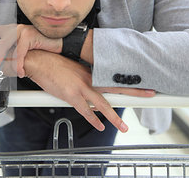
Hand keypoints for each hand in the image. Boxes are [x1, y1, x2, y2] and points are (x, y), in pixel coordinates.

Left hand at [0, 24, 61, 75]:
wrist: (56, 45)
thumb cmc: (36, 50)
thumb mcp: (17, 54)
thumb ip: (5, 57)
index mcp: (5, 32)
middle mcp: (10, 28)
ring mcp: (18, 30)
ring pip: (2, 46)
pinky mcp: (28, 35)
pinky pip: (19, 52)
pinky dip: (19, 65)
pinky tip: (20, 72)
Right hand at [24, 50, 154, 132]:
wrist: (39, 61)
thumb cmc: (54, 65)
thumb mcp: (74, 70)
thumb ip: (85, 80)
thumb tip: (92, 92)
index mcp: (90, 72)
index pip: (113, 78)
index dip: (130, 81)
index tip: (142, 83)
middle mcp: (88, 79)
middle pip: (115, 87)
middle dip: (134, 92)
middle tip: (149, 95)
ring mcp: (80, 87)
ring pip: (102, 104)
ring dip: (114, 117)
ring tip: (124, 127)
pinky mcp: (70, 95)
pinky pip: (84, 110)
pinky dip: (93, 120)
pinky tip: (100, 126)